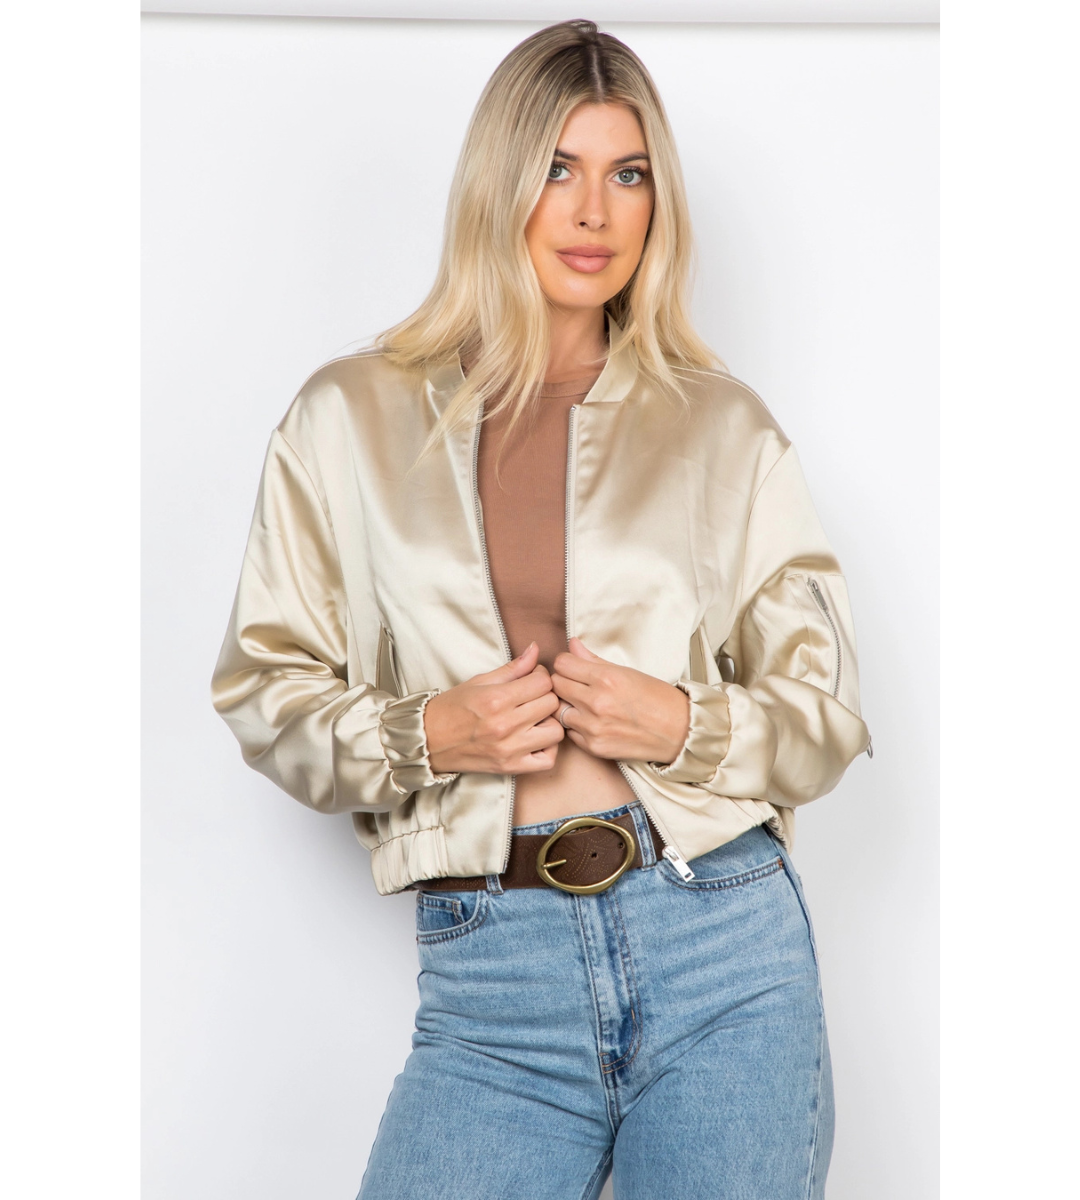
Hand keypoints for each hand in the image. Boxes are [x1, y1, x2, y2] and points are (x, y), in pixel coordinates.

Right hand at [424, 642, 563, 775]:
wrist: (428, 740)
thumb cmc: (451, 708)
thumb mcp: (479, 682)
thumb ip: (512, 668)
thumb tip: (535, 649)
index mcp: (496, 699)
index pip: (542, 681)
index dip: (540, 675)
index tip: (531, 678)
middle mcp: (505, 725)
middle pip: (551, 703)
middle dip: (546, 696)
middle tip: (533, 697)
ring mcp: (509, 748)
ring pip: (556, 731)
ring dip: (550, 722)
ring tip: (535, 718)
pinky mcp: (511, 767)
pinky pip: (548, 759)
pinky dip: (548, 749)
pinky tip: (536, 739)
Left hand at [551, 638, 689, 764]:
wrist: (678, 732)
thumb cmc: (657, 698)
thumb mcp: (627, 672)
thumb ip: (594, 660)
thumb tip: (572, 644)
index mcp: (606, 679)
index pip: (562, 664)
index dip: (567, 663)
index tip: (574, 666)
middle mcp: (596, 703)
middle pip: (556, 685)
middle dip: (564, 682)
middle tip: (576, 684)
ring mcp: (593, 727)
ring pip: (558, 710)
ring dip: (567, 705)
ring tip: (582, 703)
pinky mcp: (593, 747)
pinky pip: (569, 732)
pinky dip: (575, 726)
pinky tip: (591, 721)